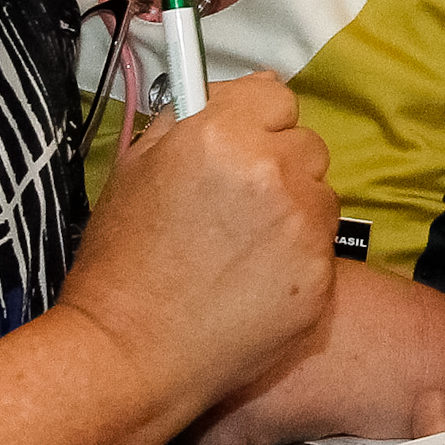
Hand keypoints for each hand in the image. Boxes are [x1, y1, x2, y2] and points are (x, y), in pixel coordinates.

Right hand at [62, 69, 341, 409]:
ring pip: (322, 196)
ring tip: (244, 249)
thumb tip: (238, 90)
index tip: (238, 148)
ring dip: (295, 211)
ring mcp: (302, 226)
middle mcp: (271, 171)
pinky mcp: (320, 276)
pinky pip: (323, 248)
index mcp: (220, 134)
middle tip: (235, 207)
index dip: (255, 122)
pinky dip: (299, 259)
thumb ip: (190, 116)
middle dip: (278, 166)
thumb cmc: (121, 263)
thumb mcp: (134, 166)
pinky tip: (255, 282)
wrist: (129, 353)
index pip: (276, 96)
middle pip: (306, 144)